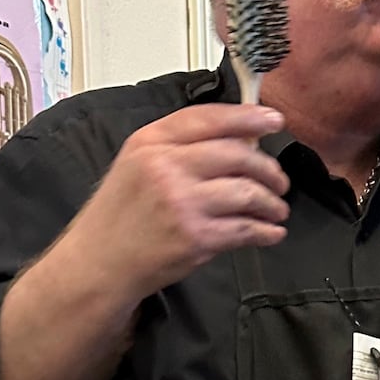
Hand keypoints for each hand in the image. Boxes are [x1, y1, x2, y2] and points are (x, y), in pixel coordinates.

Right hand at [70, 103, 289, 304]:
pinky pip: (246, 229)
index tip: (273, 120)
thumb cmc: (121, 215)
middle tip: (279, 180)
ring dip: (272, 202)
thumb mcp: (136, 164)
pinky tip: (271, 232)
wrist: (100, 262)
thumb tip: (236, 139)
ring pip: (248, 192)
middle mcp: (167, 167)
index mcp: (151, 142)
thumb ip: (178, 146)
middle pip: (237, 154)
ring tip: (277, 209)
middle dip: (268, 168)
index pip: (209, 119)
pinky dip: (266, 231)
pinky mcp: (196, 237)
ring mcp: (182, 203)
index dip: (248, 117)